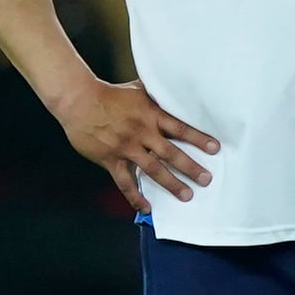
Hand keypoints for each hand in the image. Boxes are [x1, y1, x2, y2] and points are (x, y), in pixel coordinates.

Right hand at [48, 77, 216, 208]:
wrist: (79, 101)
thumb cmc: (109, 94)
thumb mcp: (137, 89)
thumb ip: (156, 93)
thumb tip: (174, 86)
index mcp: (150, 115)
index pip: (179, 128)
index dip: (198, 138)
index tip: (215, 149)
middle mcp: (141, 132)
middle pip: (170, 153)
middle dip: (190, 167)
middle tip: (207, 179)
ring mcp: (126, 148)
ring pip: (153, 169)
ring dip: (171, 184)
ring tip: (187, 195)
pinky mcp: (110, 160)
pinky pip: (125, 182)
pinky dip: (136, 197)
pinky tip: (147, 208)